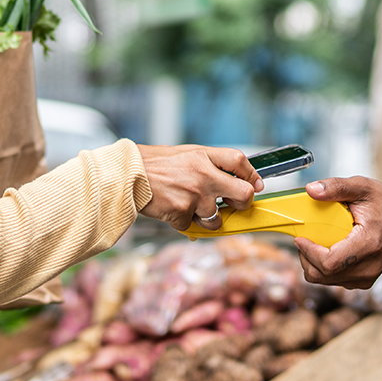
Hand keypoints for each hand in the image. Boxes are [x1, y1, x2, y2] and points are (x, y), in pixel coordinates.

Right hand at [136, 145, 262, 230]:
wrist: (125, 175)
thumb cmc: (151, 164)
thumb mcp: (183, 154)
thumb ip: (206, 164)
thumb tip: (229, 178)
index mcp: (203, 156)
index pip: (240, 161)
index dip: (252, 175)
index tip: (256, 185)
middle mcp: (203, 174)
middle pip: (243, 194)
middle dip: (243, 203)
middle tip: (234, 205)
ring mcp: (194, 195)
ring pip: (217, 218)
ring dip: (208, 219)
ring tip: (191, 209)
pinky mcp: (182, 213)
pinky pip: (192, 226)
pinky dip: (184, 223)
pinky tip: (172, 211)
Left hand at [294, 176, 381, 288]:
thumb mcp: (364, 188)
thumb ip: (337, 186)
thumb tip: (311, 190)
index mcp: (368, 244)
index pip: (329, 262)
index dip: (308, 252)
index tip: (301, 238)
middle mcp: (368, 266)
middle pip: (323, 275)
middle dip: (306, 258)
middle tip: (305, 239)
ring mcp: (366, 278)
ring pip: (325, 281)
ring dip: (313, 264)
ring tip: (317, 243)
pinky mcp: (363, 282)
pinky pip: (334, 281)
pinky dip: (324, 268)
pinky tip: (329, 250)